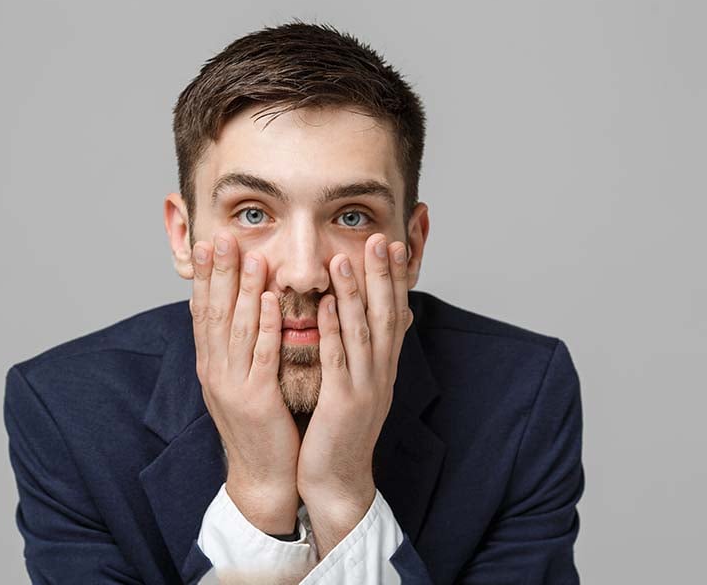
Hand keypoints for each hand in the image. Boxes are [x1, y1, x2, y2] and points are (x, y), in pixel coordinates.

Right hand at [190, 230, 300, 533]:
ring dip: (245, 292)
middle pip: (215, 313)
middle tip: (222, 238)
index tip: (208, 244)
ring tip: (252, 259)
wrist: (262, 474)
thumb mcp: (238, 381)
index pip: (203, 312)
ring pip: (238, 330)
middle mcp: (215, 371)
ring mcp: (233, 386)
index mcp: (210, 365)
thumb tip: (236, 310)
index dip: (205, 278)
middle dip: (219, 274)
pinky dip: (267, 327)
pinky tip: (273, 303)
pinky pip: (262, 357)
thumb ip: (236, 348)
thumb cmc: (257, 424)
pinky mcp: (257, 401)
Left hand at [297, 233, 412, 557]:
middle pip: (385, 315)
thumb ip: (365, 352)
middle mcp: (380, 373)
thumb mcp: (359, 385)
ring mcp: (365, 388)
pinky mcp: (343, 404)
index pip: (394, 313)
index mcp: (383, 367)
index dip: (394, 278)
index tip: (391, 244)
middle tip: (380, 238)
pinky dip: (332, 332)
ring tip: (346, 260)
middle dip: (383, 276)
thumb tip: (377, 318)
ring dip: (354, 296)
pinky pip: (337, 362)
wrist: (338, 479)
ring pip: (362, 333)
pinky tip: (324, 307)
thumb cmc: (340, 430)